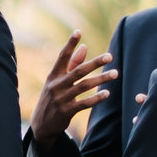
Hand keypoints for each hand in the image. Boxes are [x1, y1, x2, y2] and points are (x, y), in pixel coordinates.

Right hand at [29, 33, 115, 147]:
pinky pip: (84, 103)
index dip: (70, 44)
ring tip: (115, 74)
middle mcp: (56, 85)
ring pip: (84, 86)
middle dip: (95, 63)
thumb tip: (85, 47)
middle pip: (78, 71)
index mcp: (53, 75)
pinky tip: (107, 93)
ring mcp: (61, 98)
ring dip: (101, 79)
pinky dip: (96, 98)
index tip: (78, 32)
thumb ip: (72, 64)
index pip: (62, 56)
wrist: (41, 125)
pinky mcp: (66, 111)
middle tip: (110, 56)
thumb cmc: (52, 98)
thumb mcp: (57, 81)